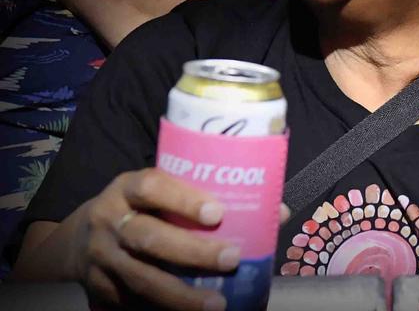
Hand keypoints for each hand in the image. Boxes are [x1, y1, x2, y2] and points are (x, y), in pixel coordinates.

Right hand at [70, 168, 238, 309]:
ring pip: (140, 277)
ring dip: (180, 294)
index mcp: (126, 189)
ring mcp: (100, 256)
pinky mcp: (98, 287)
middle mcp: (108, 220)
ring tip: (217, 303)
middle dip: (192, 251)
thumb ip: (200, 198)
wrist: (78, 237)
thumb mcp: (158, 192)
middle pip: (148, 237)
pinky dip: (161, 309)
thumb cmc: (140, 209)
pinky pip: (130, 302)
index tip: (217, 213)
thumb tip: (272, 212)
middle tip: (231, 259)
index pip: (151, 188)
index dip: (183, 200)